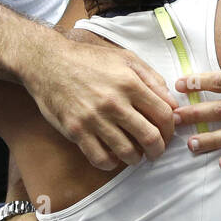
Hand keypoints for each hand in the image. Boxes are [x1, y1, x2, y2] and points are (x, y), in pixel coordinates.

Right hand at [22, 34, 174, 169]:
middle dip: (158, 149)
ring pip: (127, 152)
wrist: (48, 62)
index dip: (170, 128)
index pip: (163, 114)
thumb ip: (152, 78)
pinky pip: (100, 158)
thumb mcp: (125, 58)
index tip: (167, 133)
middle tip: (155, 151)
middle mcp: (114, 103)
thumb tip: (171, 103)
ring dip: (136, 158)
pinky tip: (112, 156)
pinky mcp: (76, 131)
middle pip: (150, 137)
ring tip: (135, 154)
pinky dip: (111, 162)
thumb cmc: (88, 59)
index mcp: (129, 83)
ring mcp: (94, 119)